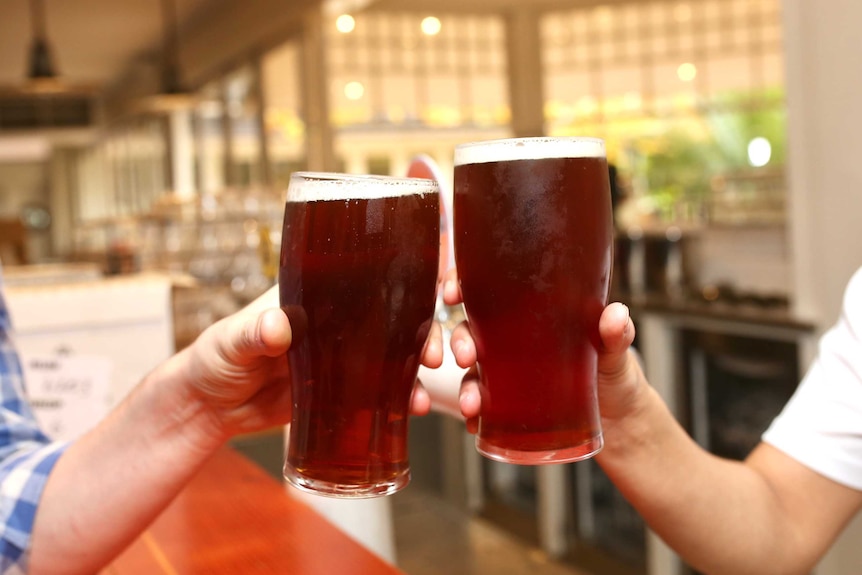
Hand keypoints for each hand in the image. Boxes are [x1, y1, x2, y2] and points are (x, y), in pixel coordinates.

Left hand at [184, 285, 442, 440]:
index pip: (367, 273)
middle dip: (423, 330)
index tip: (434, 289)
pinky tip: (410, 409)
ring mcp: (341, 355)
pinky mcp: (339, 390)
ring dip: (416, 367)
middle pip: (394, 314)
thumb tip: (277, 325)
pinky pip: (378, 390)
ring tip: (424, 390)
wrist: (207, 410)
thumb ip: (253, 331)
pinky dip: (398, 398)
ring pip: (393, 353)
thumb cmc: (213, 359)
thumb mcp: (229, 340)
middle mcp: (335, 320)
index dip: (406, 277)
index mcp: (313, 292)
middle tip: (433, 355)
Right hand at [441, 268, 643, 432]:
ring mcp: (509, 372)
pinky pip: (482, 404)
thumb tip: (616, 315)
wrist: (623, 426)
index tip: (453, 294)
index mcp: (534, 313)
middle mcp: (515, 339)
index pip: (488, 289)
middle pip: (471, 328)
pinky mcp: (510, 404)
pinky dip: (473, 414)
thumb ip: (617, 335)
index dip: (461, 285)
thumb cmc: (619, 378)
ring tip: (472, 405)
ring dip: (464, 384)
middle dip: (458, 339)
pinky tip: (475, 424)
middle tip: (466, 357)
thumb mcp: (617, 354)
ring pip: (471, 369)